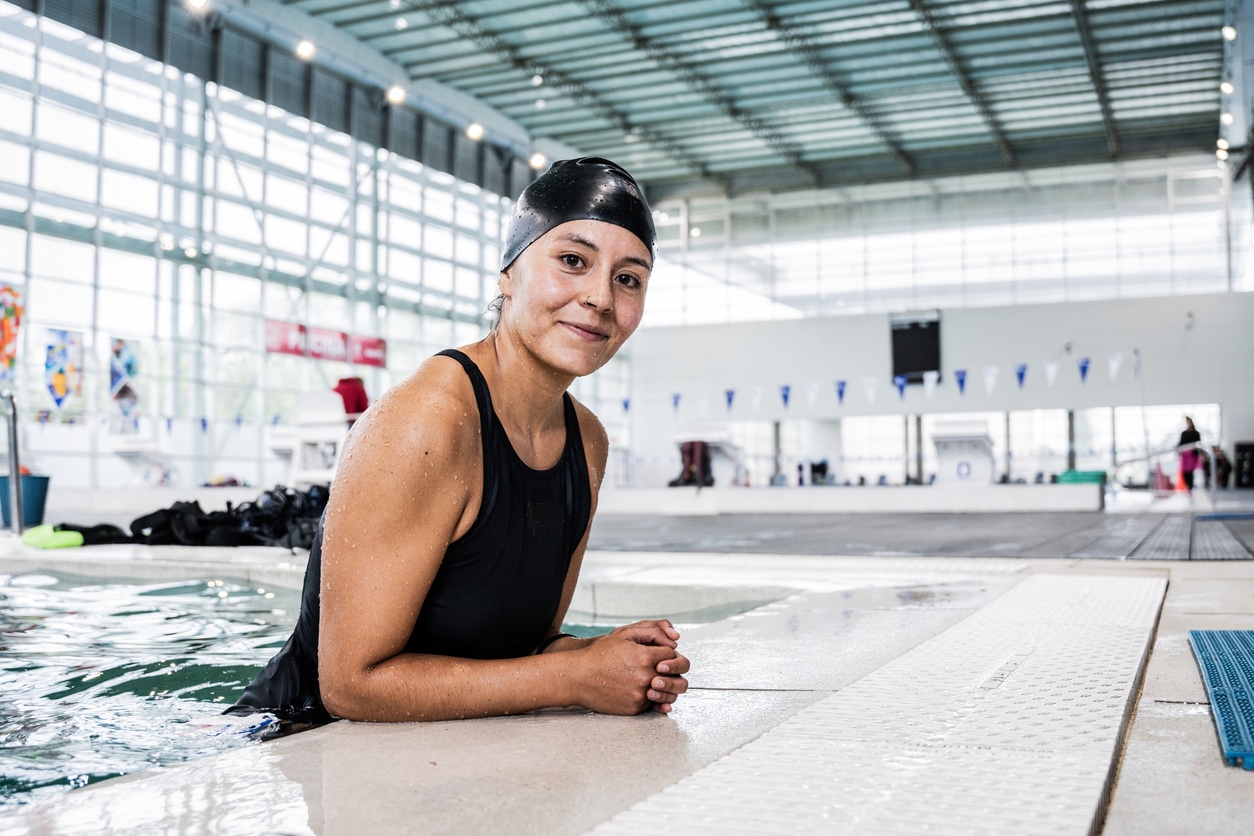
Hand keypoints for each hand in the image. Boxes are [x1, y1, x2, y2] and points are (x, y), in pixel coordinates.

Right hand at [574, 620, 688, 714]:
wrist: (578, 678)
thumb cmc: (599, 655)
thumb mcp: (624, 635)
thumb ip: (652, 633)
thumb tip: (673, 642)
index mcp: (644, 657)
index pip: (671, 655)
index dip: (667, 653)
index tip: (660, 654)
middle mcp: (644, 678)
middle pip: (675, 676)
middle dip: (672, 671)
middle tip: (663, 669)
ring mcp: (640, 695)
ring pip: (666, 693)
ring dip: (665, 686)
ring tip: (654, 680)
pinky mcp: (634, 708)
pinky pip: (652, 704)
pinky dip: (650, 697)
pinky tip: (641, 689)